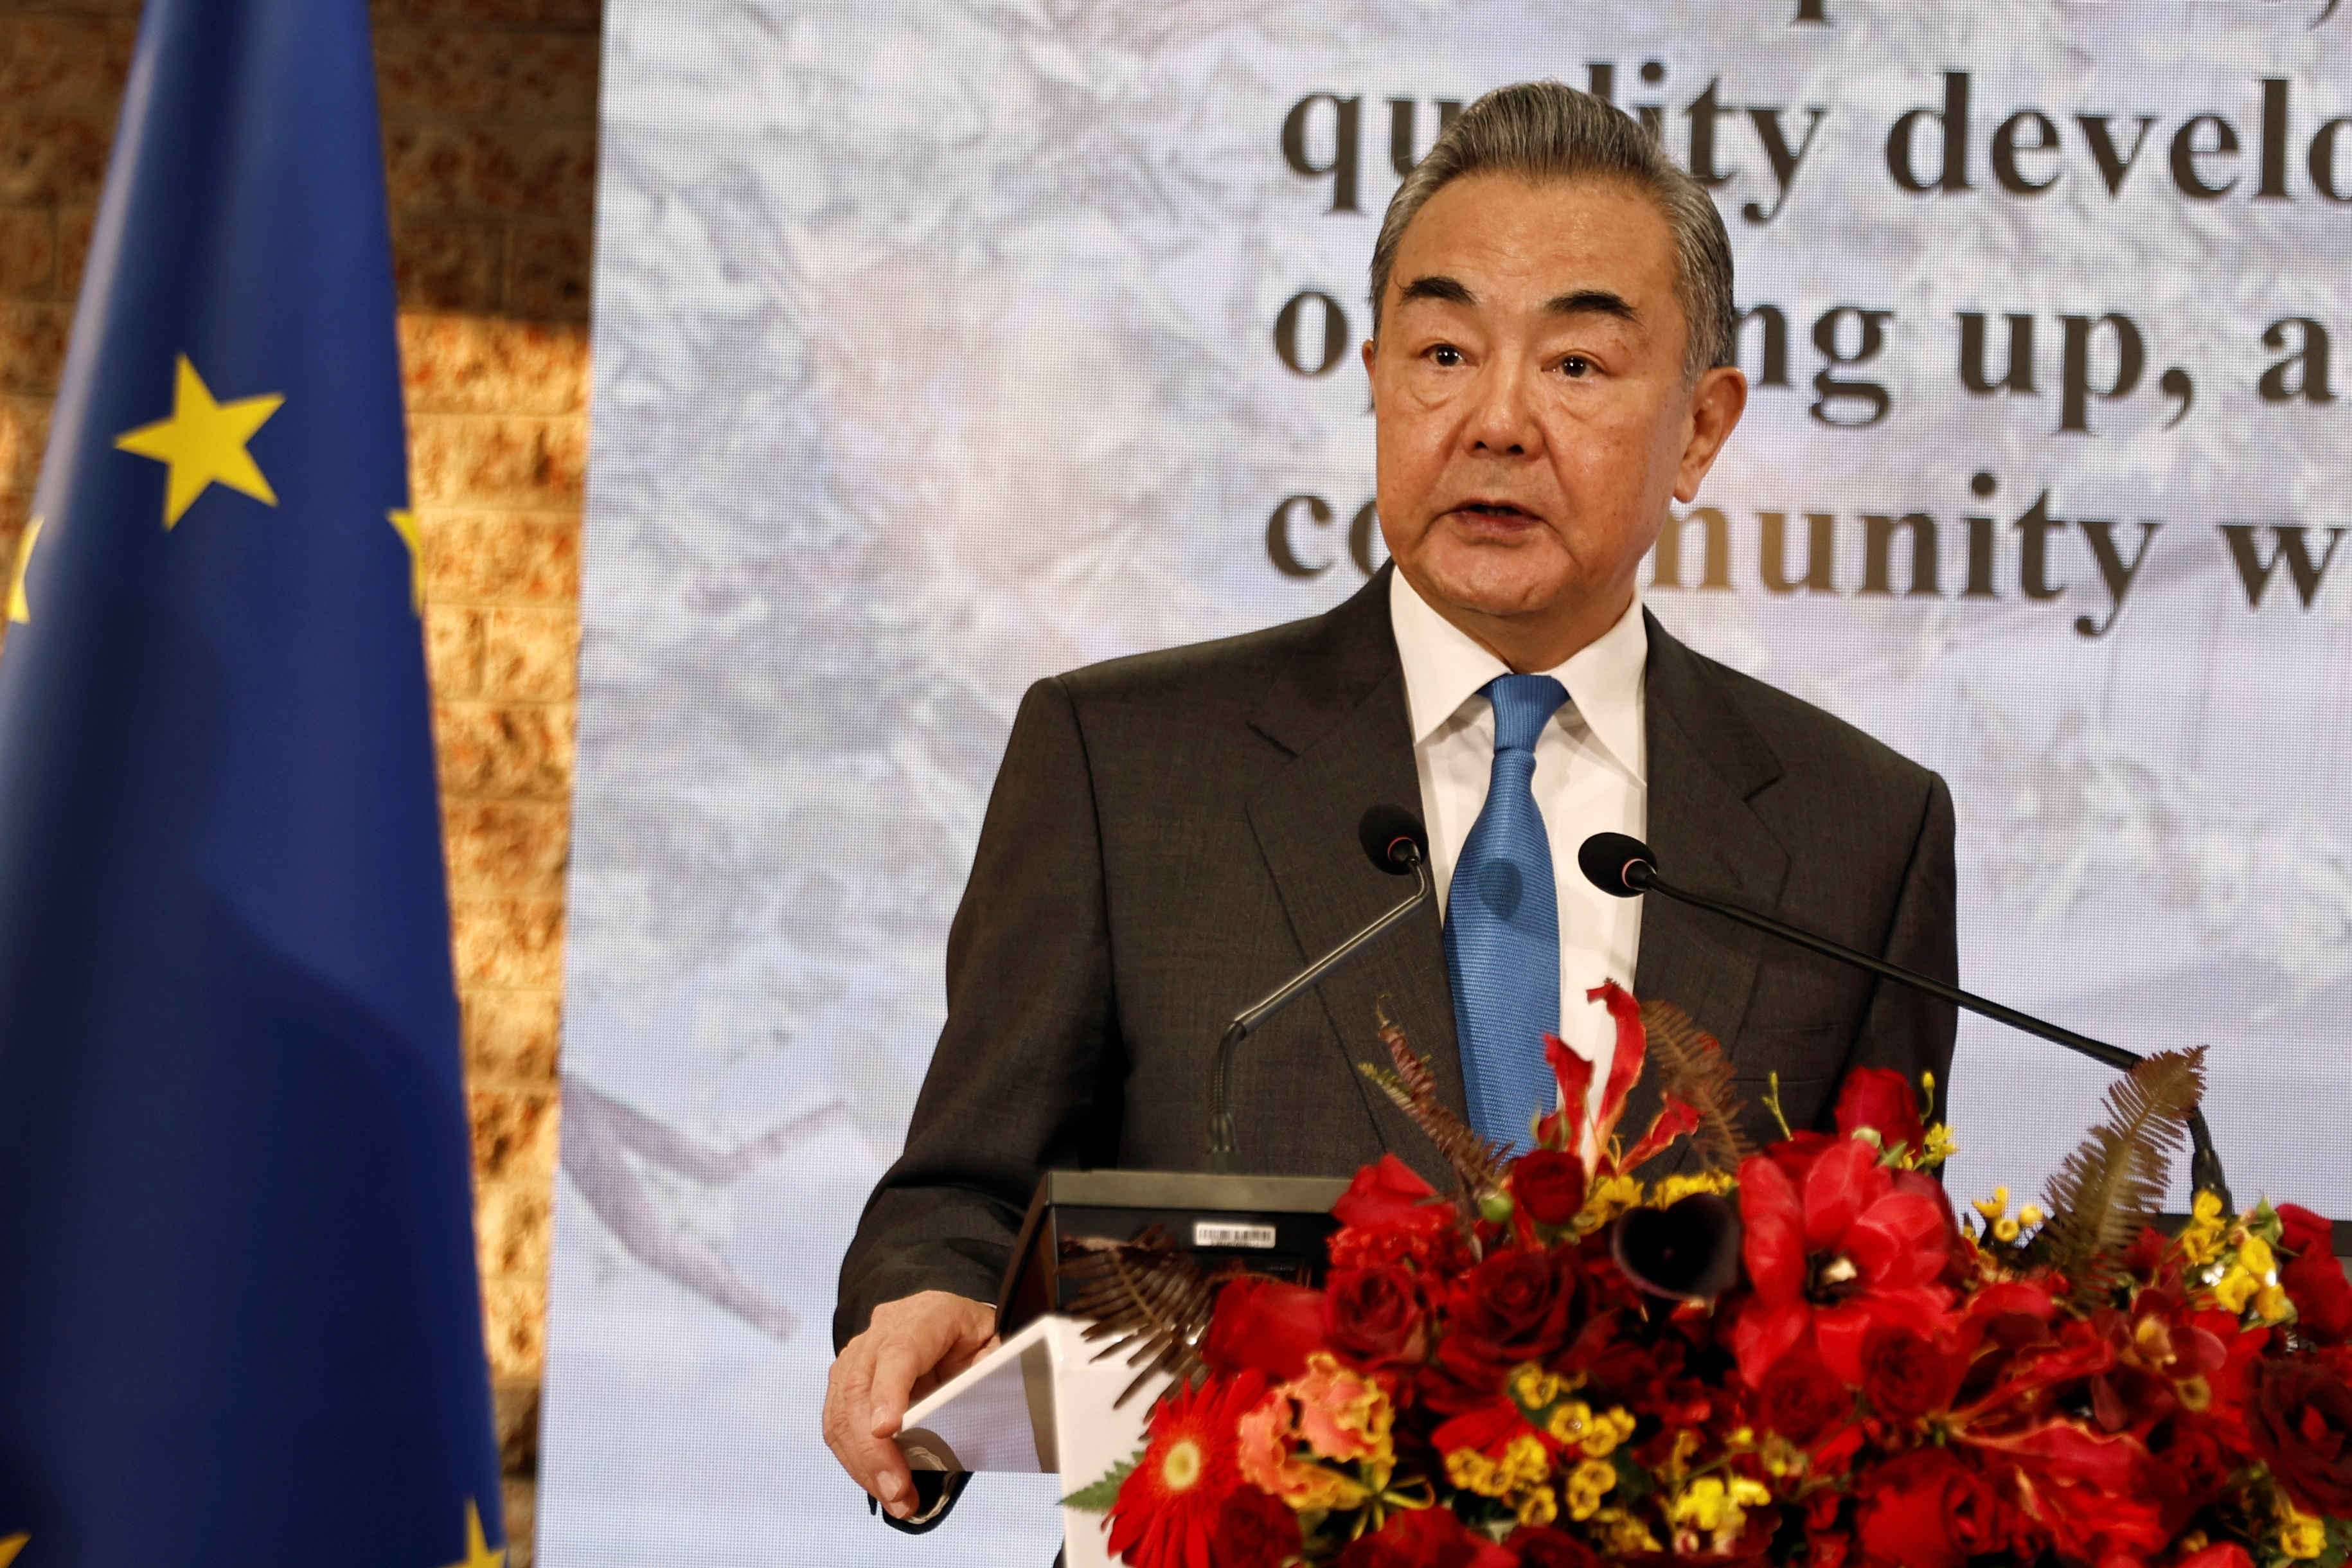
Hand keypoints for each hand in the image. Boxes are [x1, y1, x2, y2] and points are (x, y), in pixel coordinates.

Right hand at [822, 1291, 997, 1517]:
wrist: (948, 1318)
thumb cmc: (973, 1337)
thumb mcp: (994, 1347)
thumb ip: (990, 1373)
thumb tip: (983, 1409)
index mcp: (926, 1315)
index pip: (898, 1351)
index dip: (889, 1391)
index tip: (887, 1430)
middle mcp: (883, 1329)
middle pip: (860, 1387)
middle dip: (873, 1448)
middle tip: (897, 1491)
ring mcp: (859, 1354)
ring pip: (842, 1411)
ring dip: (862, 1463)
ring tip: (893, 1498)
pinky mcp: (845, 1378)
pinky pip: (837, 1423)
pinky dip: (854, 1460)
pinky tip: (877, 1484)